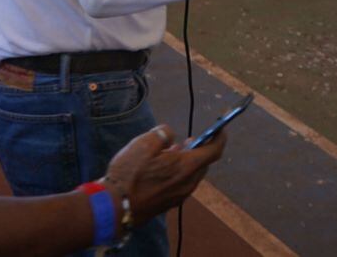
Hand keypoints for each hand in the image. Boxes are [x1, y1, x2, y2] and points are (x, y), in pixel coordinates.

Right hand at [104, 123, 222, 224]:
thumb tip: (170, 135)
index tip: (220, 128)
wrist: (116, 208)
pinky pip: (182, 184)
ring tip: (171, 152)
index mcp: (185, 167)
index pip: (213, 151)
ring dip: (187, 162)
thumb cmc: (129, 174)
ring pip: (192, 174)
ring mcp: (179, 196)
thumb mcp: (143, 144)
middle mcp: (187, 183)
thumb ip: (162, 134)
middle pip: (203, 164)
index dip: (219, 137)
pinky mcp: (169, 203)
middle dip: (199, 149)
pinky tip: (162, 168)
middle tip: (189, 139)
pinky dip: (179, 173)